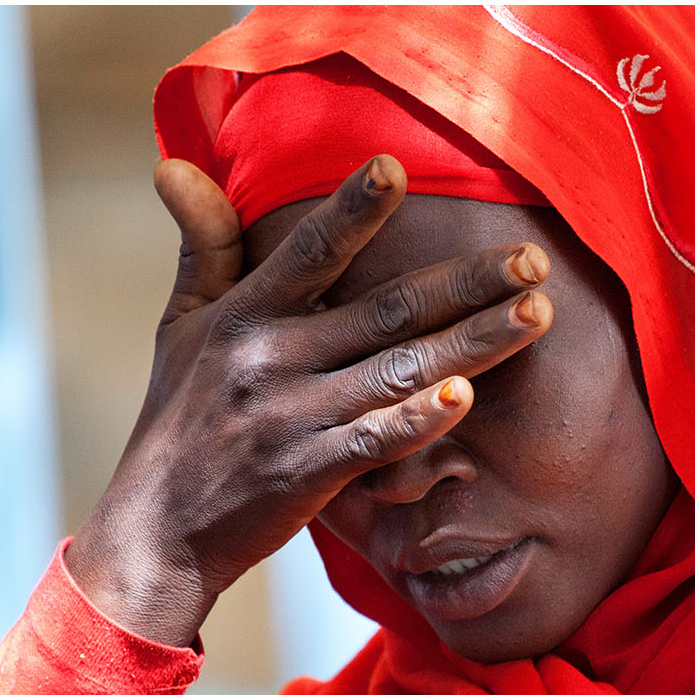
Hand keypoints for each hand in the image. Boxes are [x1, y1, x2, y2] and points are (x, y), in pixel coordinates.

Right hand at [63, 155, 553, 649]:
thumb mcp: (181, 323)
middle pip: (383, 310)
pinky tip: (468, 397)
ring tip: (537, 314)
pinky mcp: (306, 474)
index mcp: (243, 315)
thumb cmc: (180, 416)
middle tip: (532, 258)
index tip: (396, 167)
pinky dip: (420, 419)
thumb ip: (202, 244)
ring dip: (473, 343)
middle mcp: (269, 359)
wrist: (156, 529)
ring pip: (397, 370)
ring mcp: (291, 418)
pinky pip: (374, 442)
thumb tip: (173, 166)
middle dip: (464, 282)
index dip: (350, 210)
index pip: (306, 251)